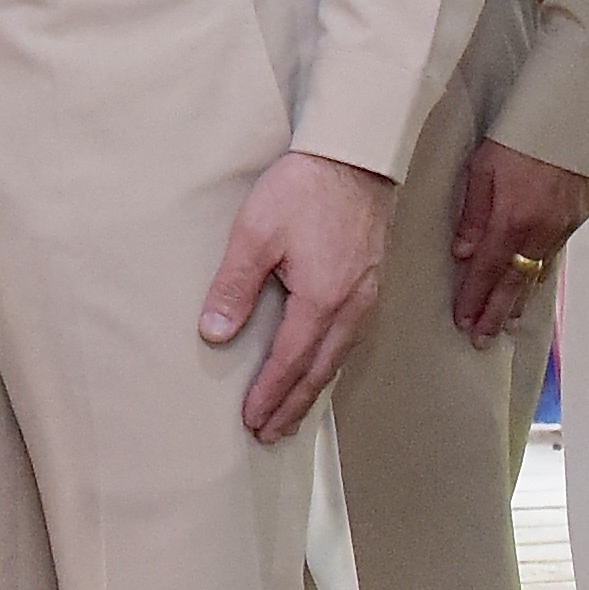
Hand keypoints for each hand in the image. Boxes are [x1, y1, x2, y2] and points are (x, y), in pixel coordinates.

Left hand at [200, 148, 391, 441]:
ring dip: (313, 387)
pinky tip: (321, 365)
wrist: (355, 155)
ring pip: (339, 356)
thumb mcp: (255, 233)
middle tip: (271, 433)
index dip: (270, 394)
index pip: (289, 361)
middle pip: (319, 370)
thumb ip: (234, 286)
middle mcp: (351, 305)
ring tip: (292, 413)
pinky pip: (352, 337)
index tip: (252, 421)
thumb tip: (216, 334)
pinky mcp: (372, 281)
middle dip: (293, 405)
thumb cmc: (303, 188)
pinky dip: (331, 361)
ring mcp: (367, 295)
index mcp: (321, 298)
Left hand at [440, 137, 588, 343]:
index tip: (464, 322)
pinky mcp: (581, 214)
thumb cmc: (519, 132)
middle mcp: (541, 229)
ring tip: (506, 322)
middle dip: (497, 312)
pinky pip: (554, 252)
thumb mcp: (483, 167)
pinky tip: (530, 282)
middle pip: (515, 280)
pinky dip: (539, 271)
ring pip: (537, 270)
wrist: (574, 110)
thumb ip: (473, 212)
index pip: (488, 270)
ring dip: (520, 297)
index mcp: (512, 218)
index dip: (475, 299)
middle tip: (483, 339)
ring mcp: (565, 224)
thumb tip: (463, 254)